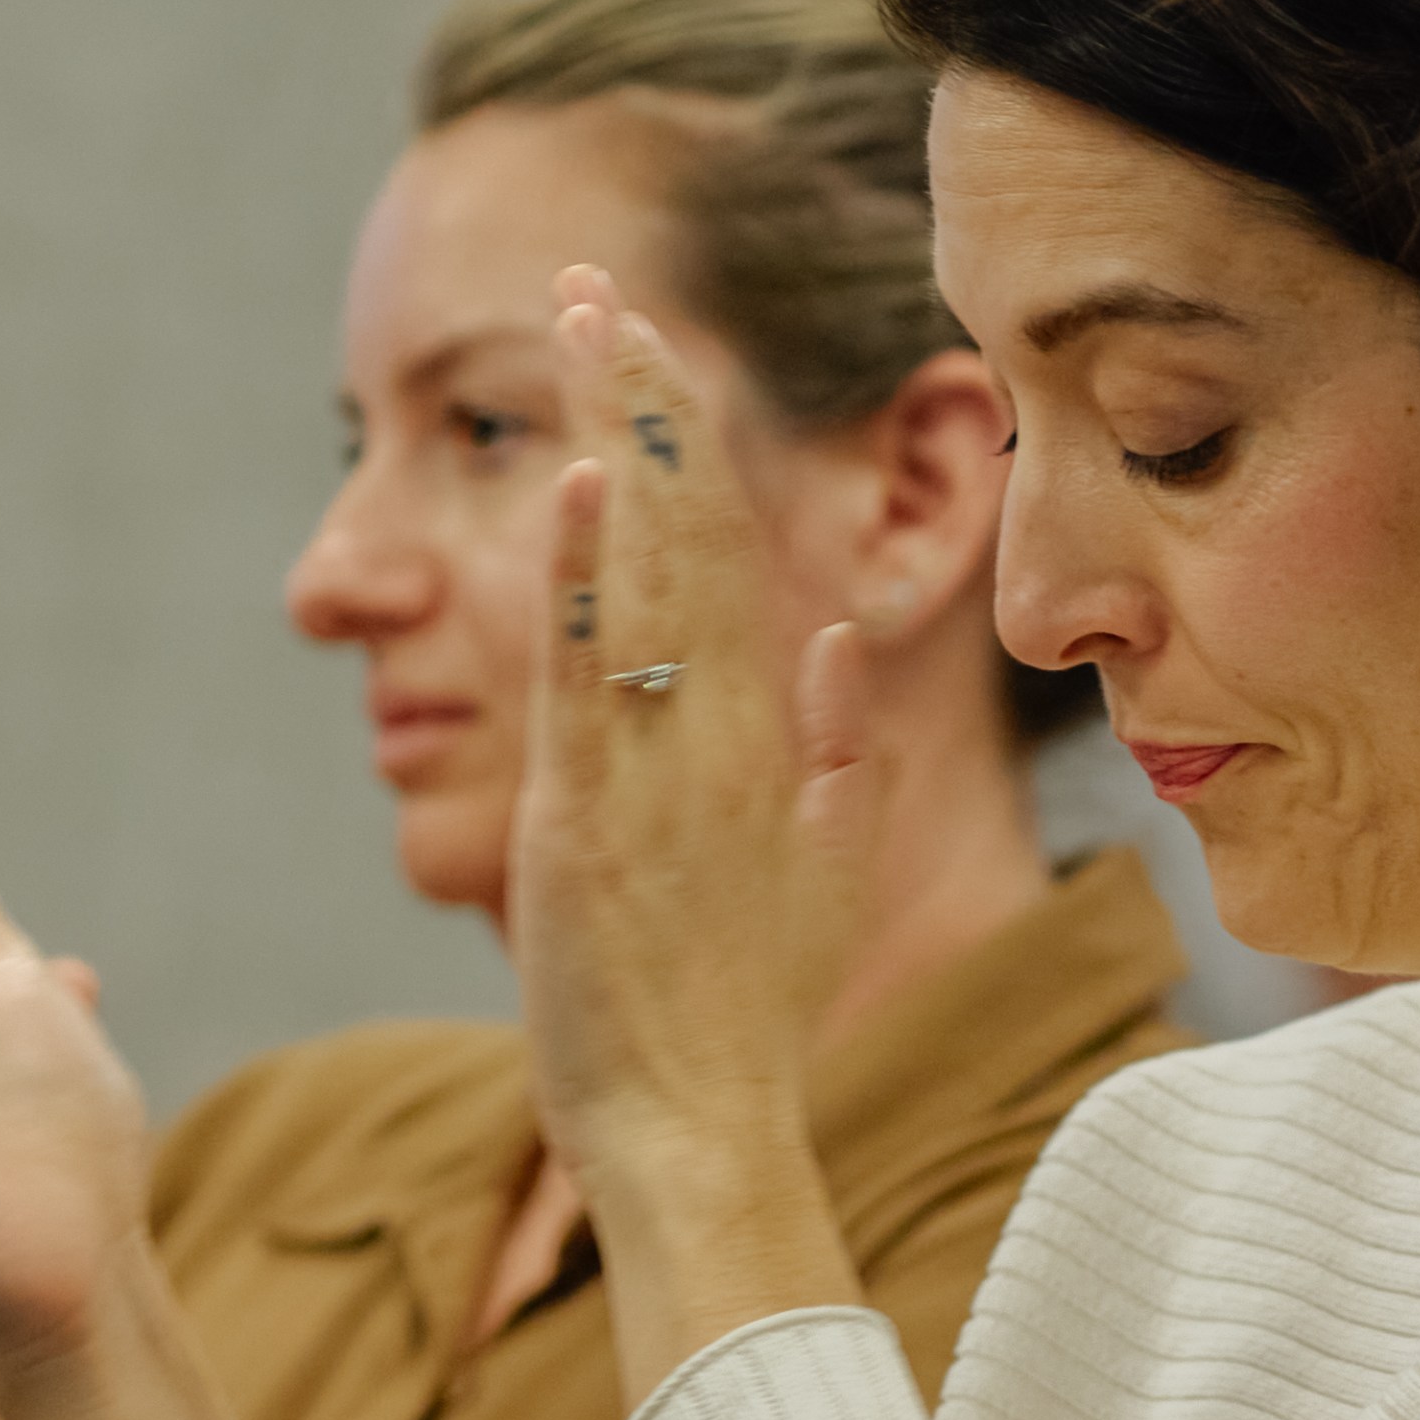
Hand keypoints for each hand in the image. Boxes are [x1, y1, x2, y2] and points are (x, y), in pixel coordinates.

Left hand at [509, 274, 879, 1209]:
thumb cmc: (749, 1018)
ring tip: (587, 329)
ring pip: (640, 575)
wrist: (705, 1132)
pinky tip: (582, 481)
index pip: (729, 550)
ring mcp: (659, 772)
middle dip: (644, 401)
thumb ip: (837, 750)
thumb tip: (832, 636)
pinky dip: (586, 576)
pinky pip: (589, 676)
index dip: (690, 440)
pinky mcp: (590, 822)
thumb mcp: (824, 872)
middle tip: (601, 287)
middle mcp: (720, 733)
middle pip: (685, 531)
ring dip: (611, 442)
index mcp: (767, 737)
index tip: (652, 342)